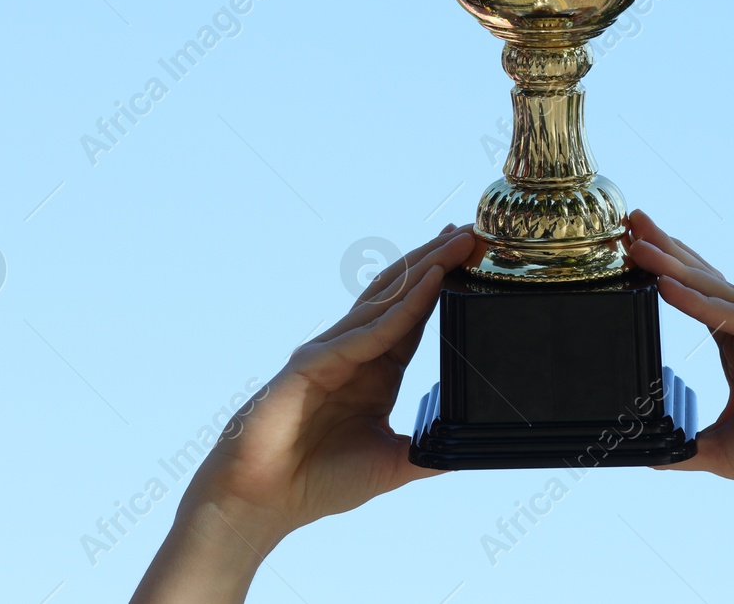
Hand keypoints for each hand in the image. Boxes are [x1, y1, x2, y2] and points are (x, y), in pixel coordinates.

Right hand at [131, 225, 475, 603]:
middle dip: (437, 261)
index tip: (473, 256)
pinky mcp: (314, 363)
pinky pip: (368, 332)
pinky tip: (430, 285)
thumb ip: (425, 452)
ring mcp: (333, 352)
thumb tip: (464, 450)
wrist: (261, 502)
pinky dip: (402, 308)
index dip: (444, 285)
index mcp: (377, 371)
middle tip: (472, 231)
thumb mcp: (389, 465)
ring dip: (424, 270)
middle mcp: (356, 352)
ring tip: (455, 244)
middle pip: (402, 294)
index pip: (416, 316)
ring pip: (385, 300)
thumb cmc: (317, 482)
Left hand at [628, 212, 733, 602]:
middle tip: (629, 224)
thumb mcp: (729, 453)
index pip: (696, 299)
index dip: (663, 275)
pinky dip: (709, 304)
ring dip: (681, 271)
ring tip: (642, 250)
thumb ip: (691, 449)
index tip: (626, 252)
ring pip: (724, 293)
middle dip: (668, 253)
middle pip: (706, 283)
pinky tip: (674, 289)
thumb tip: (652, 457)